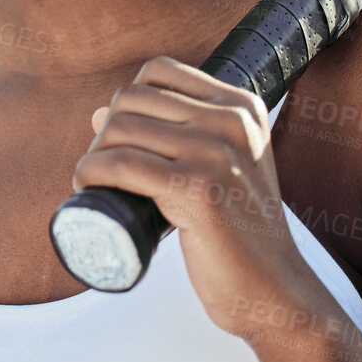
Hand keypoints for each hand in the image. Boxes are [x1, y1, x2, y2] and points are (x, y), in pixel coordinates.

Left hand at [71, 56, 313, 339]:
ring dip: (93, 156)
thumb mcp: (221, 169)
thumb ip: (177, 135)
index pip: (158, 71)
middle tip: (103, 171)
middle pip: (132, 99)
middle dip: (105, 132)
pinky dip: (90, 173)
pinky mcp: (197, 189)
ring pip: (119, 128)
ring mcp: (216, 153)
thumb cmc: (238, 234)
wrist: (274, 291)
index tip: (121, 140)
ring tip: (95, 184)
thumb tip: (100, 113)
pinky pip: (120, 164)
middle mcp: (233, 121)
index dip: (127, 102)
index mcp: (242, 107)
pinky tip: (87, 188)